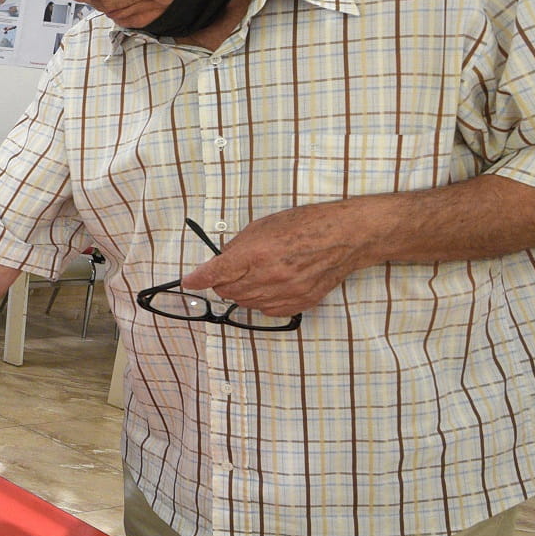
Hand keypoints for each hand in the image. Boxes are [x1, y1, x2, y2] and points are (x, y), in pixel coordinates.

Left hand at [180, 205, 368, 316]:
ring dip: (241, 292)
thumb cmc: (308, 225)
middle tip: (227, 272)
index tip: (188, 282)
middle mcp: (270, 276)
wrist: (346, 237)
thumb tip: (222, 261)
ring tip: (254, 275)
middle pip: (227, 292)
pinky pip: (267, 311)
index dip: (197, 279)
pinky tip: (269, 286)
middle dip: (221, 283)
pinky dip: (261, 301)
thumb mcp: (264, 225)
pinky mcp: (298, 303)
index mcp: (257, 253)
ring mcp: (286, 293)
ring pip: (245, 303)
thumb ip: (239, 246)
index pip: (216, 273)